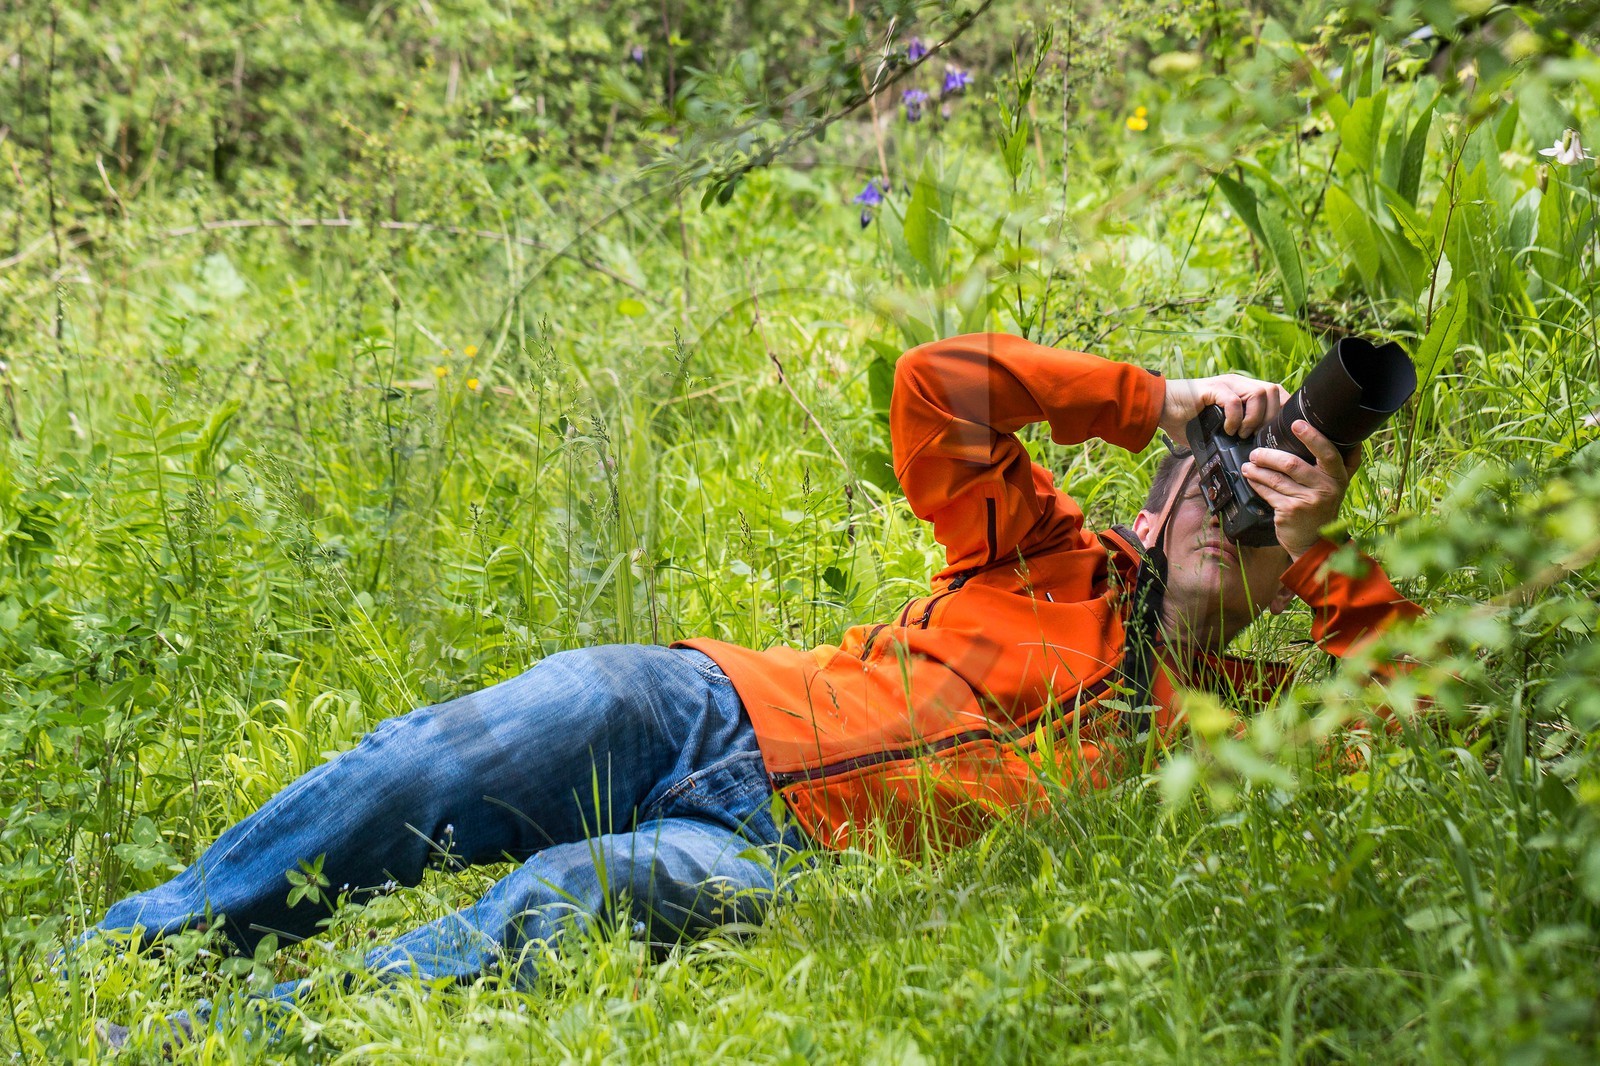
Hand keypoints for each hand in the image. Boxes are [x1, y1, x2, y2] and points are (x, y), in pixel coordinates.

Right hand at [1159, 374, 1289, 439]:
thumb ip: (1234, 435)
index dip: (1281, 410)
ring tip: (1241, 434)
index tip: (1276, 432)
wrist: (1158, 408)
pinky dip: (1235, 418)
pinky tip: (1227, 430)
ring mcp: (1225, 383)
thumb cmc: (1184, 420)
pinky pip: (1234, 400)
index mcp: (1241, 390)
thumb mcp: (1216, 429)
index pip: (1275, 392)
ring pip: (1258, 393)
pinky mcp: (1212, 388)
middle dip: (1270, 417)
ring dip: (1253, 418)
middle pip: (1272, 390)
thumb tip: (1249, 459)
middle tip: (1257, 436)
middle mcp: (1237, 383)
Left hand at [1241, 420, 1360, 559]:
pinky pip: (1267, 492)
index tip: (1296, 424)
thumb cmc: (1321, 508)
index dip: (1312, 437)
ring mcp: (1306, 502)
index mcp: (1338, 478)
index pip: (1328, 453)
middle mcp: (1325, 489)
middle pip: (1292, 464)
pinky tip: (1250, 478)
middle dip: (1269, 456)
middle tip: (1256, 452)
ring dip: (1257, 469)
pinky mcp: (1289, 512)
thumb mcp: (1335, 486)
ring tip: (1248, 464)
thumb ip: (1333, 464)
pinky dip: (1256, 483)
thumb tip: (1333, 431)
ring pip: (1276, 478)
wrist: (1314, 543)